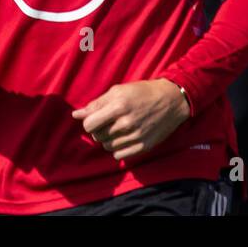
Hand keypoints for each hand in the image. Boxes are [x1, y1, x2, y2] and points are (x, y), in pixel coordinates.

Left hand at [71, 79, 189, 160]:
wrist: (172, 101)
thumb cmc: (142, 92)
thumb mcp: (118, 91)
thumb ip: (96, 104)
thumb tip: (75, 115)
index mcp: (118, 106)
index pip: (89, 125)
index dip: (89, 123)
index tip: (96, 119)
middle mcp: (126, 123)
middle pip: (97, 137)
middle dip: (99, 130)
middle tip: (110, 122)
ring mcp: (136, 137)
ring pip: (107, 147)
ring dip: (109, 139)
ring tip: (119, 128)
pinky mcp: (143, 147)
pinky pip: (119, 155)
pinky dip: (118, 148)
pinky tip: (125, 138)